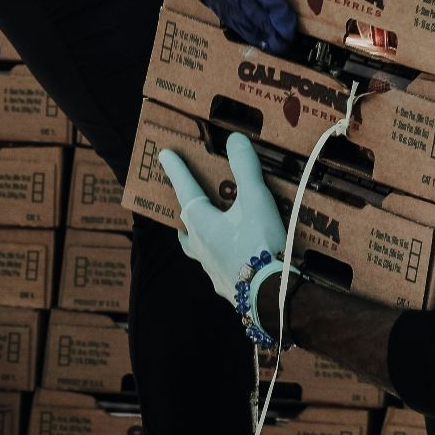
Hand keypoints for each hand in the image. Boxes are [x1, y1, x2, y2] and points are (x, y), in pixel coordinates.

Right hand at [147, 0, 298, 52]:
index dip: (275, 10)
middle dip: (268, 29)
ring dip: (253, 32)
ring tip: (271, 46)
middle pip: (247, 9)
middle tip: (287, 44)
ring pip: (232, 14)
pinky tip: (247, 33)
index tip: (289, 24)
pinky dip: (235, 23)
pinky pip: (219, 9)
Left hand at [159, 134, 295, 346]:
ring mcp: (211, 269)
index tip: (164, 154)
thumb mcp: (256, 200)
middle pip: (186, 226)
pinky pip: (218, 267)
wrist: (270, 295)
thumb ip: (245, 168)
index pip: (185, 189)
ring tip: (210, 232)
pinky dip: (222, 258)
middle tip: (189, 201)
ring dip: (200, 238)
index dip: (177, 170)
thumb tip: (235, 139)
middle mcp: (200, 246)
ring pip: (197, 249)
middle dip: (186, 211)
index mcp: (202, 223)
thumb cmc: (260, 244)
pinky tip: (235, 259)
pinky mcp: (226, 286)